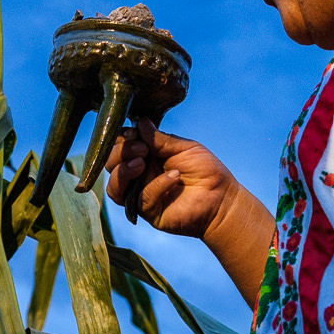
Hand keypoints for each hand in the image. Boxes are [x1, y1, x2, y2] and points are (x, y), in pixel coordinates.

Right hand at [105, 118, 238, 238]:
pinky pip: (141, 199)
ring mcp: (141, 194)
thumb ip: (160, 139)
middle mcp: (138, 175)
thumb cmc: (205, 171)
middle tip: (142, 149)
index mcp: (144, 156)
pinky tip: (174, 177)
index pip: (119, 146)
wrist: (222, 198)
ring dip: (124, 171)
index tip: (134, 133)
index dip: (121, 138)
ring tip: (142, 162)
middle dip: (121, 153)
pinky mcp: (149, 212)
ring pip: (114, 186)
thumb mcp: (183, 148)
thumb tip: (139, 122)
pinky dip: (155, 186)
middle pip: (110, 164)